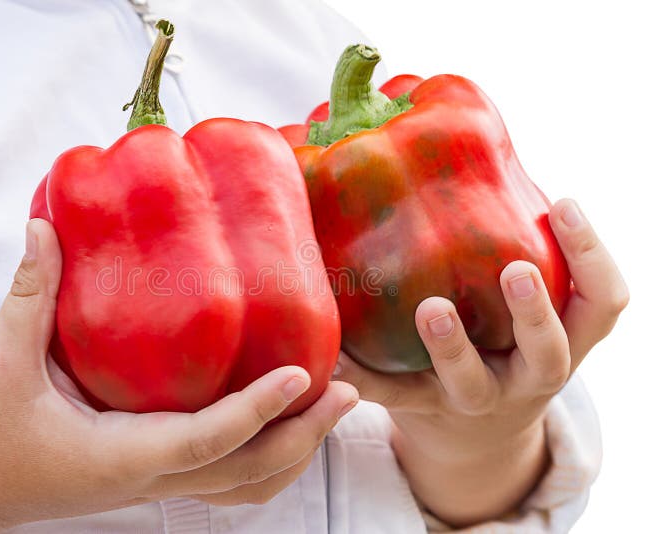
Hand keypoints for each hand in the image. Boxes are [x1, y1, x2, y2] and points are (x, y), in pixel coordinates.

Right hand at [0, 219, 357, 528]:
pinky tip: (287, 423)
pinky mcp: (166, 475)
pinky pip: (233, 480)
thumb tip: (44, 228)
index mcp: (122, 452)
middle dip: (303, 434)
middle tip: (348, 390)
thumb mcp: (3, 361)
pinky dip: (271, 460)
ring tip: (334, 405)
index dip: (254, 409)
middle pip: (249, 470)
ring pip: (249, 485)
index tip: (301, 373)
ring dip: (297, 451)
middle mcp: (154, 474)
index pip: (204, 439)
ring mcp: (164, 482)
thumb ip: (29, 296)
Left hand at [332, 199, 627, 524]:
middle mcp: (526, 377)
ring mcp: (473, 398)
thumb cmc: (500, 347)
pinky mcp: (420, 408)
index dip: (591, 257)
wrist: (474, 439)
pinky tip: (334, 359)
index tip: (563, 204)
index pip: (600, 304)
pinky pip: (391, 397)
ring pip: (470, 381)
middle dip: (534, 313)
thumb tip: (472, 156)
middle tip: (515, 270)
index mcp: (562, 343)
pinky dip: (362, 378)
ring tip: (430, 308)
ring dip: (451, 345)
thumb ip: (510, 256)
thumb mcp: (523, 315)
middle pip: (547, 353)